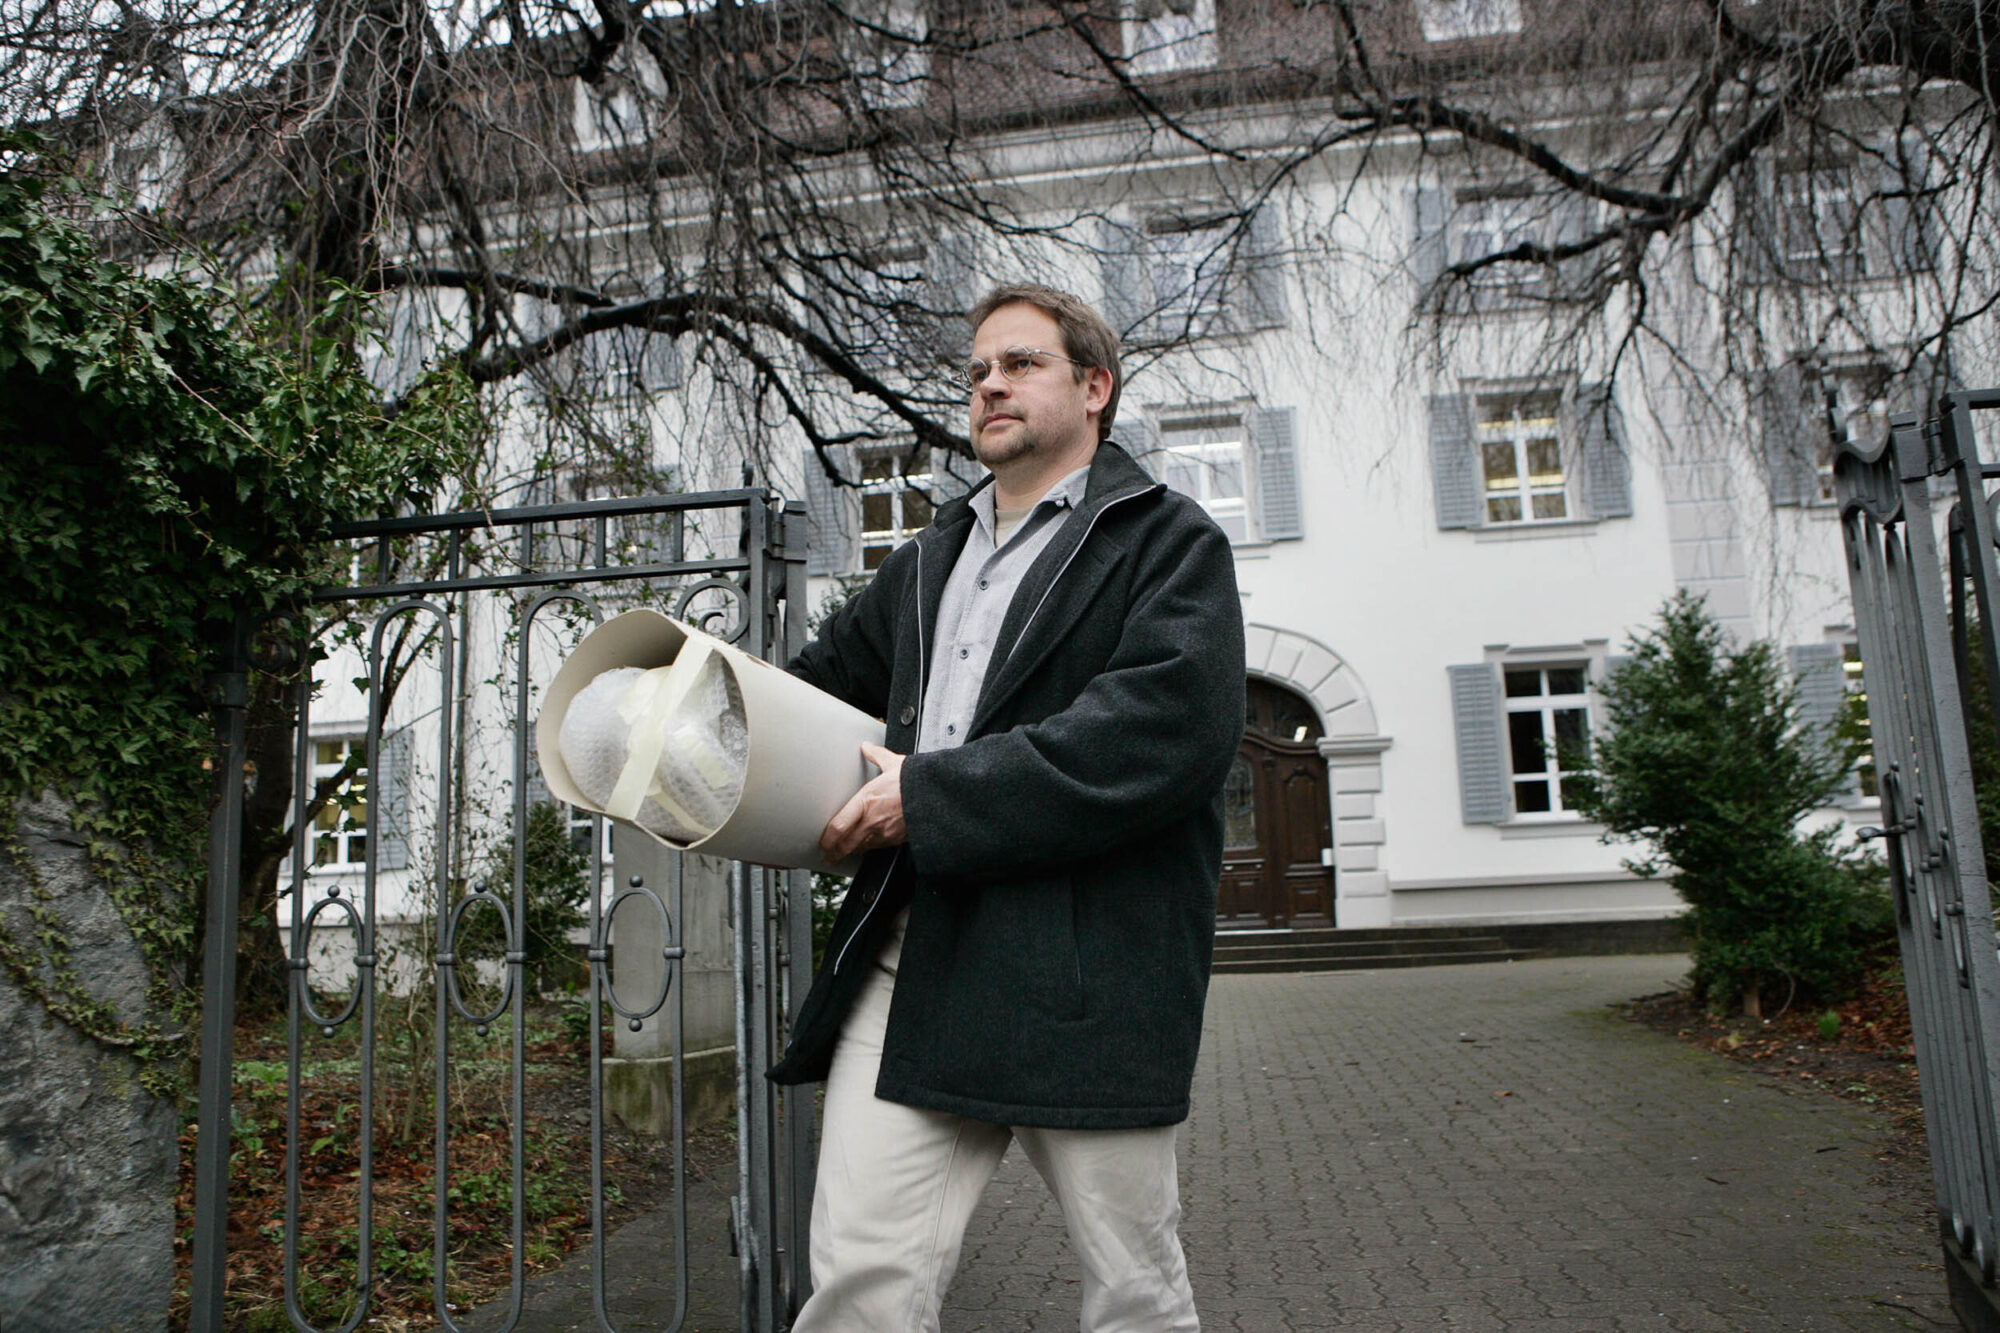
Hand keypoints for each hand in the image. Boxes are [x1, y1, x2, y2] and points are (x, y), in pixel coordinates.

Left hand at [820, 742, 906, 861]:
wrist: (937, 796)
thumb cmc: (916, 781)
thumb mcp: (894, 763)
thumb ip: (877, 755)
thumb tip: (867, 747)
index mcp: (866, 801)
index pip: (838, 826)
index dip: (827, 838)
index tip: (822, 841)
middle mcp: (873, 820)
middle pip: (845, 844)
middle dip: (834, 852)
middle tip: (827, 854)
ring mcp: (885, 832)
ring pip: (861, 848)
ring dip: (850, 851)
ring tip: (843, 852)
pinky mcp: (896, 839)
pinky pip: (877, 847)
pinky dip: (869, 847)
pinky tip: (866, 845)